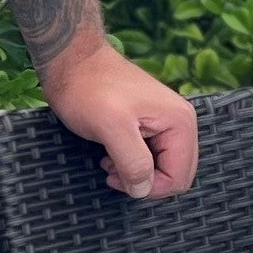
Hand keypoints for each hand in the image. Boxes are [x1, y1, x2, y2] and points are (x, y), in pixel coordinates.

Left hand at [40, 36, 197, 199]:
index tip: (117, 178)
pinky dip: (131, 163)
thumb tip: (142, 190)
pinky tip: (110, 154)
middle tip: (112, 171)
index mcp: (180, 123)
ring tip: (108, 161)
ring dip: (135, 172)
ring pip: (161, 168)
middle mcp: (180, 123)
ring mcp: (165, 122)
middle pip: (175, 174)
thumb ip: (133, 162)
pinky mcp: (150, 124)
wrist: (72, 61)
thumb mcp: (111, 127)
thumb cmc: (89, 89)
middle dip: (144, 181)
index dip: (149, 187)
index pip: (179, 177)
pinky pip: (150, 157)